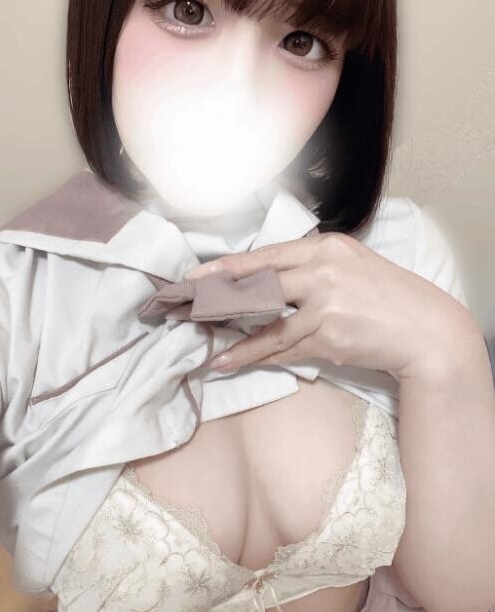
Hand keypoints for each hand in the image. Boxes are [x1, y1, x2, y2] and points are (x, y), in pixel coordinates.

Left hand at [184, 231, 474, 382]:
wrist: (424, 329)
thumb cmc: (385, 296)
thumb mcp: (351, 264)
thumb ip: (311, 266)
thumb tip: (264, 278)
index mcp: (326, 248)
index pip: (266, 256)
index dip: (228, 267)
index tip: (196, 274)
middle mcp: (323, 272)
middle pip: (259, 286)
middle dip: (219, 297)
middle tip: (187, 306)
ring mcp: (326, 307)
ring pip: (268, 326)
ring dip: (236, 342)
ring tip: (209, 351)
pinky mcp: (329, 339)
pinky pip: (285, 350)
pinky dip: (259, 358)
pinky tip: (235, 363)